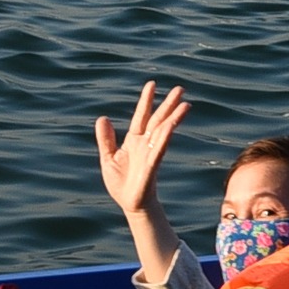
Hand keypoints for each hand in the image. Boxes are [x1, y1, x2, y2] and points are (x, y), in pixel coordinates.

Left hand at [93, 80, 189, 216]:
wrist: (129, 204)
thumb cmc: (121, 182)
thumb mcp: (108, 157)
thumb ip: (106, 138)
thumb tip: (102, 118)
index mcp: (134, 140)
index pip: (142, 116)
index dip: (146, 100)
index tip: (152, 84)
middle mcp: (145, 144)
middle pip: (158, 119)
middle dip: (168, 104)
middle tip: (180, 89)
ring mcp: (150, 154)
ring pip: (164, 132)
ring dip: (174, 118)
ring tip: (186, 105)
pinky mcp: (151, 166)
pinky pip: (159, 149)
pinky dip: (164, 137)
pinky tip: (171, 126)